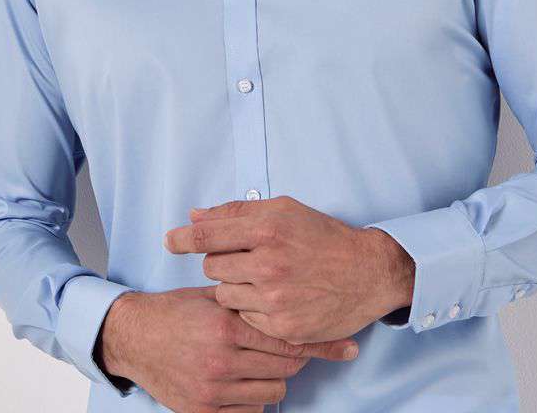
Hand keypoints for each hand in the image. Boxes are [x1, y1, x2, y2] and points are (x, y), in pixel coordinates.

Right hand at [97, 285, 358, 411]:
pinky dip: (254, 395)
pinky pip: (252, 409)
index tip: (349, 348)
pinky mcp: (203, 411)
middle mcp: (222, 359)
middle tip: (290, 343)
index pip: (288, 337)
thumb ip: (250, 298)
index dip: (321, 343)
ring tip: (259, 359)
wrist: (135, 337)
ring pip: (274, 389)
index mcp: (227, 325)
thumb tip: (292, 298)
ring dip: (274, 375)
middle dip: (294, 354)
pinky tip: (244, 378)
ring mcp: (213, 389)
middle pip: (287, 365)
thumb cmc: (177, 311)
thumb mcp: (214, 296)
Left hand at [163, 195, 413, 344]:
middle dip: (222, 261)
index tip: (170, 241)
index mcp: (267, 229)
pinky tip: (274, 297)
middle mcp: (269, 263)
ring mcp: (275, 298)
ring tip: (262, 278)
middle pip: (212, 266)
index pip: (208, 234)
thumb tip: (196, 216)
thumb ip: (237, 212)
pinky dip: (253, 308)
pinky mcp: (282, 326)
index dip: (183, 238)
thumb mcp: (284, 210)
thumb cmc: (323, 237)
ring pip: (224, 295)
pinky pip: (245, 318)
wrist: (366, 272)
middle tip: (246, 259)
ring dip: (234, 287)